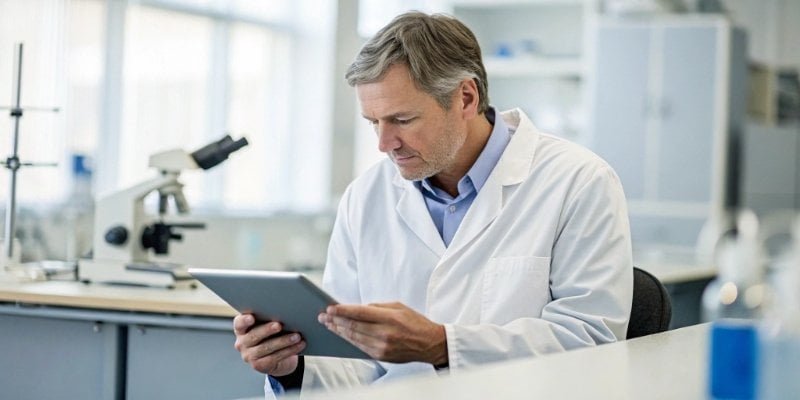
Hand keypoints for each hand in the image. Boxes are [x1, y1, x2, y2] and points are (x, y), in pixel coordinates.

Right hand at [233, 313, 305, 375]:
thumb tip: (285, 311)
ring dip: (283, 341)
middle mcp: (242, 342)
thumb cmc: (273, 334)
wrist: (278, 358)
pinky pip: (274, 357)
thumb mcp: (268, 325)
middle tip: (279, 325)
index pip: (239, 323)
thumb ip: (270, 318)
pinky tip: (299, 345)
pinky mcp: (258, 365)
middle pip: (254, 335)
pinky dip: (289, 350)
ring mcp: (249, 355)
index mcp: (242, 329)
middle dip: (267, 330)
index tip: (251, 317)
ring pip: (266, 347)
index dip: (244, 321)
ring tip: (297, 336)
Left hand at [318, 302, 447, 364]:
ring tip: (328, 325)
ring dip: (339, 331)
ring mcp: (382, 347)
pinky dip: (349, 340)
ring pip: (354, 338)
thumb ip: (377, 307)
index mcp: (390, 318)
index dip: (343, 310)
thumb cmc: (415, 322)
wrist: (430, 344)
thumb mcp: (398, 307)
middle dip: (336, 321)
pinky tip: (342, 335)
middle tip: (323, 316)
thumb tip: (357, 308)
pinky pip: (360, 347)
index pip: (360, 313)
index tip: (330, 308)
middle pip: (354, 326)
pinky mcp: (381, 356)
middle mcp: (385, 334)